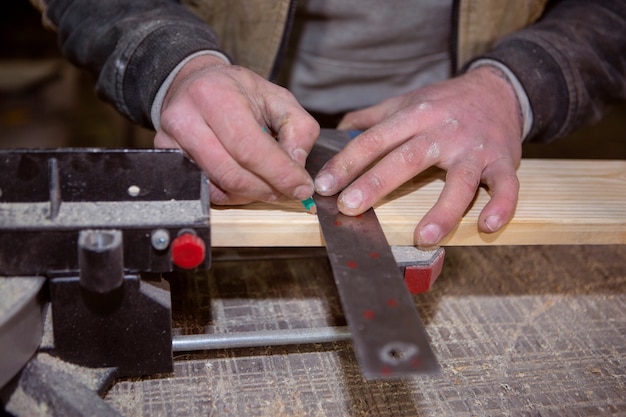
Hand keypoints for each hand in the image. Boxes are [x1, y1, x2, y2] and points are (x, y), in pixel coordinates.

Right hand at [154, 55, 318, 204]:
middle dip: (267, 189)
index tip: (302, 187)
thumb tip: (297, 167)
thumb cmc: (238, 91)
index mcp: (215, 95)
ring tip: (269, 185)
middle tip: (288, 191)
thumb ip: (298, 129)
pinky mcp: (167, 159)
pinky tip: (246, 181)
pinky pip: (205, 190)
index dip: (279, 173)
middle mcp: (186, 118)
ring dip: (251, 194)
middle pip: (232, 173)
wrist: (196, 83)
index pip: (250, 147)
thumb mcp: (278, 98)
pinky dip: (232, 194)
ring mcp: (171, 141)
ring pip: (218, 187)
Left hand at [314, 66, 523, 245]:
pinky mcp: (504, 162)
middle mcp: (445, 131)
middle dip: (376, 183)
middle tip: (349, 207)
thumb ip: (373, 117)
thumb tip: (337, 130)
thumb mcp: (408, 101)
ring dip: (443, 209)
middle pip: (408, 158)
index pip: (375, 139)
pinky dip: (501, 206)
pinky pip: (507, 186)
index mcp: (416, 116)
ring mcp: (475, 149)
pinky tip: (486, 226)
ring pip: (460, 180)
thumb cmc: (446, 101)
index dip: (347, 162)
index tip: (323, 185)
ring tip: (424, 236)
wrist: (500, 89)